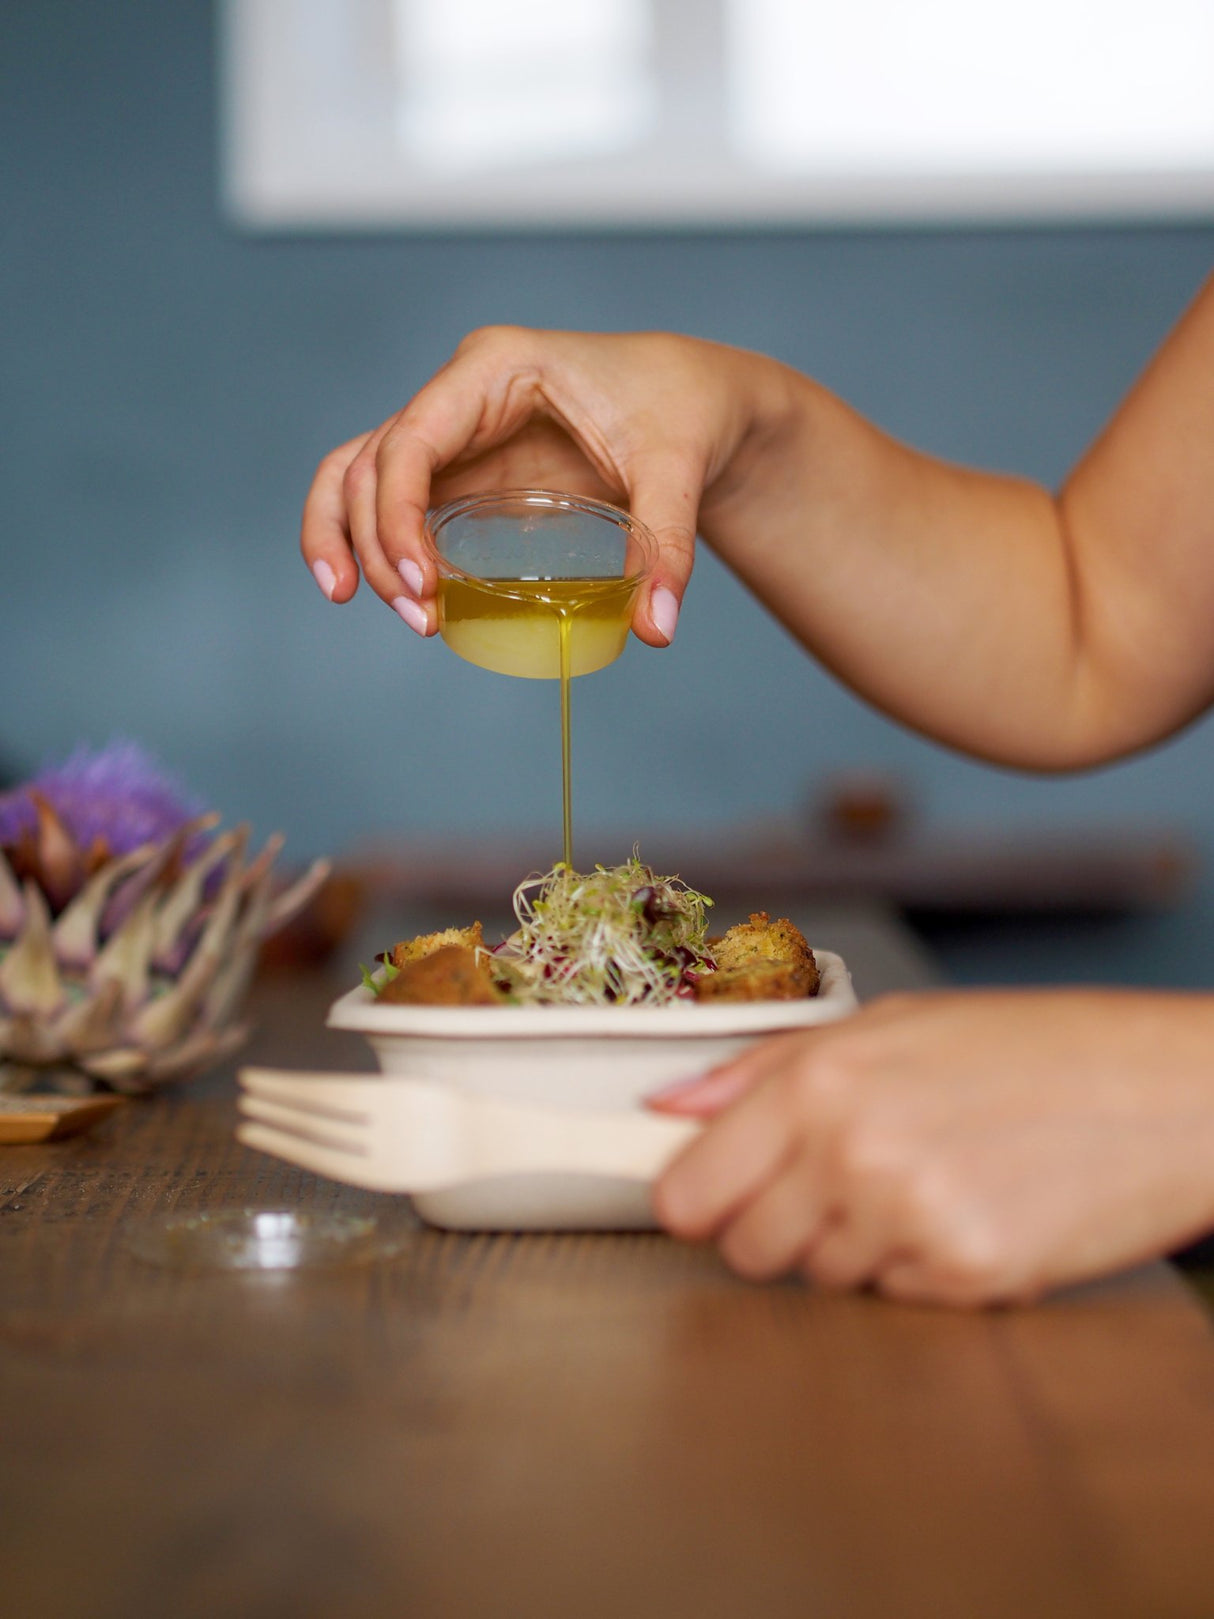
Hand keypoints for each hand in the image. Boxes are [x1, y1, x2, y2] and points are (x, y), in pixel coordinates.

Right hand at [299, 326, 783, 645]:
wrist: (697, 399)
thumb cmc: (682, 408)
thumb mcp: (678, 469)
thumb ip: (665, 545)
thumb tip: (654, 628)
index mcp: (498, 366)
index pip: (412, 438)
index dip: (398, 513)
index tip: (420, 584)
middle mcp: (462, 392)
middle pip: (374, 464)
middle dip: (379, 544)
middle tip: (420, 619)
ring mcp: (457, 431)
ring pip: (362, 475)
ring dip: (349, 538)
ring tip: (360, 602)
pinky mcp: (466, 468)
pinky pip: (392, 496)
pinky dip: (371, 537)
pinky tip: (372, 588)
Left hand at [650, 989, 1213, 1305]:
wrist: (1164, 1091)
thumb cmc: (1031, 1046)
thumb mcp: (890, 1025)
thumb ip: (762, 1068)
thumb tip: (668, 1107)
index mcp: (820, 1080)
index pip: (688, 1190)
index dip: (696, 1199)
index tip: (710, 1198)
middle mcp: (852, 1151)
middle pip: (745, 1251)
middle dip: (777, 1229)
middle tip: (841, 1185)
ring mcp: (908, 1219)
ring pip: (819, 1280)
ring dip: (855, 1247)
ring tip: (924, 1183)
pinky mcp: (963, 1276)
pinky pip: (893, 1301)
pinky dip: (919, 1271)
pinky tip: (968, 1213)